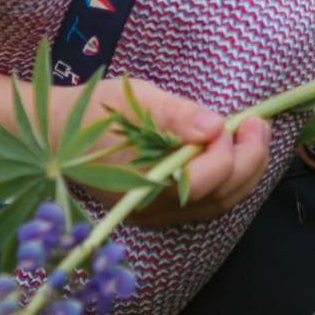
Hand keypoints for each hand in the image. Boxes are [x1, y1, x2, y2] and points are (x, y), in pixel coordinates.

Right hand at [73, 78, 271, 228]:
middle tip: (258, 124)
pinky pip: (205, 203)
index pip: (206, 179)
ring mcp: (156, 213)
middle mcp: (154, 208)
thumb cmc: (94, 112)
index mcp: (146, 183)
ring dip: (243, 171)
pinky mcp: (157, 209)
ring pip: (217, 203)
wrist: (56, 136)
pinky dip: (227, 181)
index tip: (241, 120)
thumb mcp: (134, 100)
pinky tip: (231, 153)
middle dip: (249, 160)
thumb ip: (176, 115)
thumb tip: (214, 126)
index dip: (232, 151)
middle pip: (220, 196)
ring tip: (252, 135)